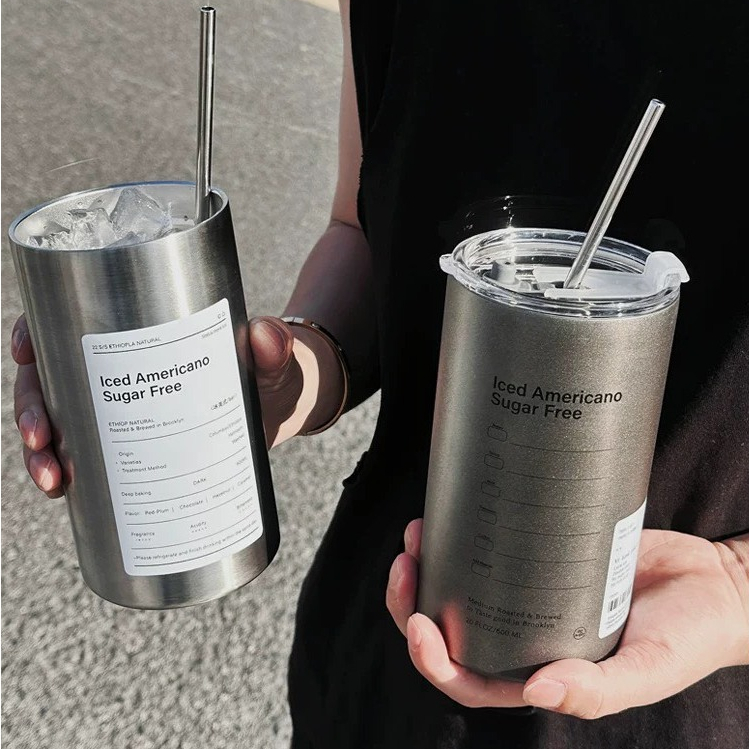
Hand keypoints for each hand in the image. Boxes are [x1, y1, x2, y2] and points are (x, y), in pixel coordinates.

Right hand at [11, 313, 342, 496]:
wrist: (283, 407)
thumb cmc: (272, 368)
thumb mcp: (274, 355)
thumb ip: (274, 344)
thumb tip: (264, 333)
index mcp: (144, 329)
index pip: (73, 319)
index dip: (36, 331)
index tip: (25, 352)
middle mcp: (126, 367)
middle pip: (55, 377)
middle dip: (33, 409)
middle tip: (43, 443)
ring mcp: (128, 406)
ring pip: (63, 420)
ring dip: (42, 452)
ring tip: (54, 481)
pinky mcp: (138, 443)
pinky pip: (89, 453)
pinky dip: (69, 471)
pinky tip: (64, 493)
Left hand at [386, 519, 748, 717]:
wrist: (713, 583)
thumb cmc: (687, 637)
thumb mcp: (650, 670)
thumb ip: (600, 690)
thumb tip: (537, 691)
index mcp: (538, 673)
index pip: (468, 680)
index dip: (432, 659)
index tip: (418, 620)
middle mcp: (524, 635)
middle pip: (449, 631)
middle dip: (413, 603)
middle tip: (405, 561)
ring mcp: (528, 594)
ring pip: (460, 589)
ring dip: (428, 568)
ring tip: (417, 532)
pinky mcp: (540, 554)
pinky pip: (490, 550)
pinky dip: (463, 538)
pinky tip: (452, 513)